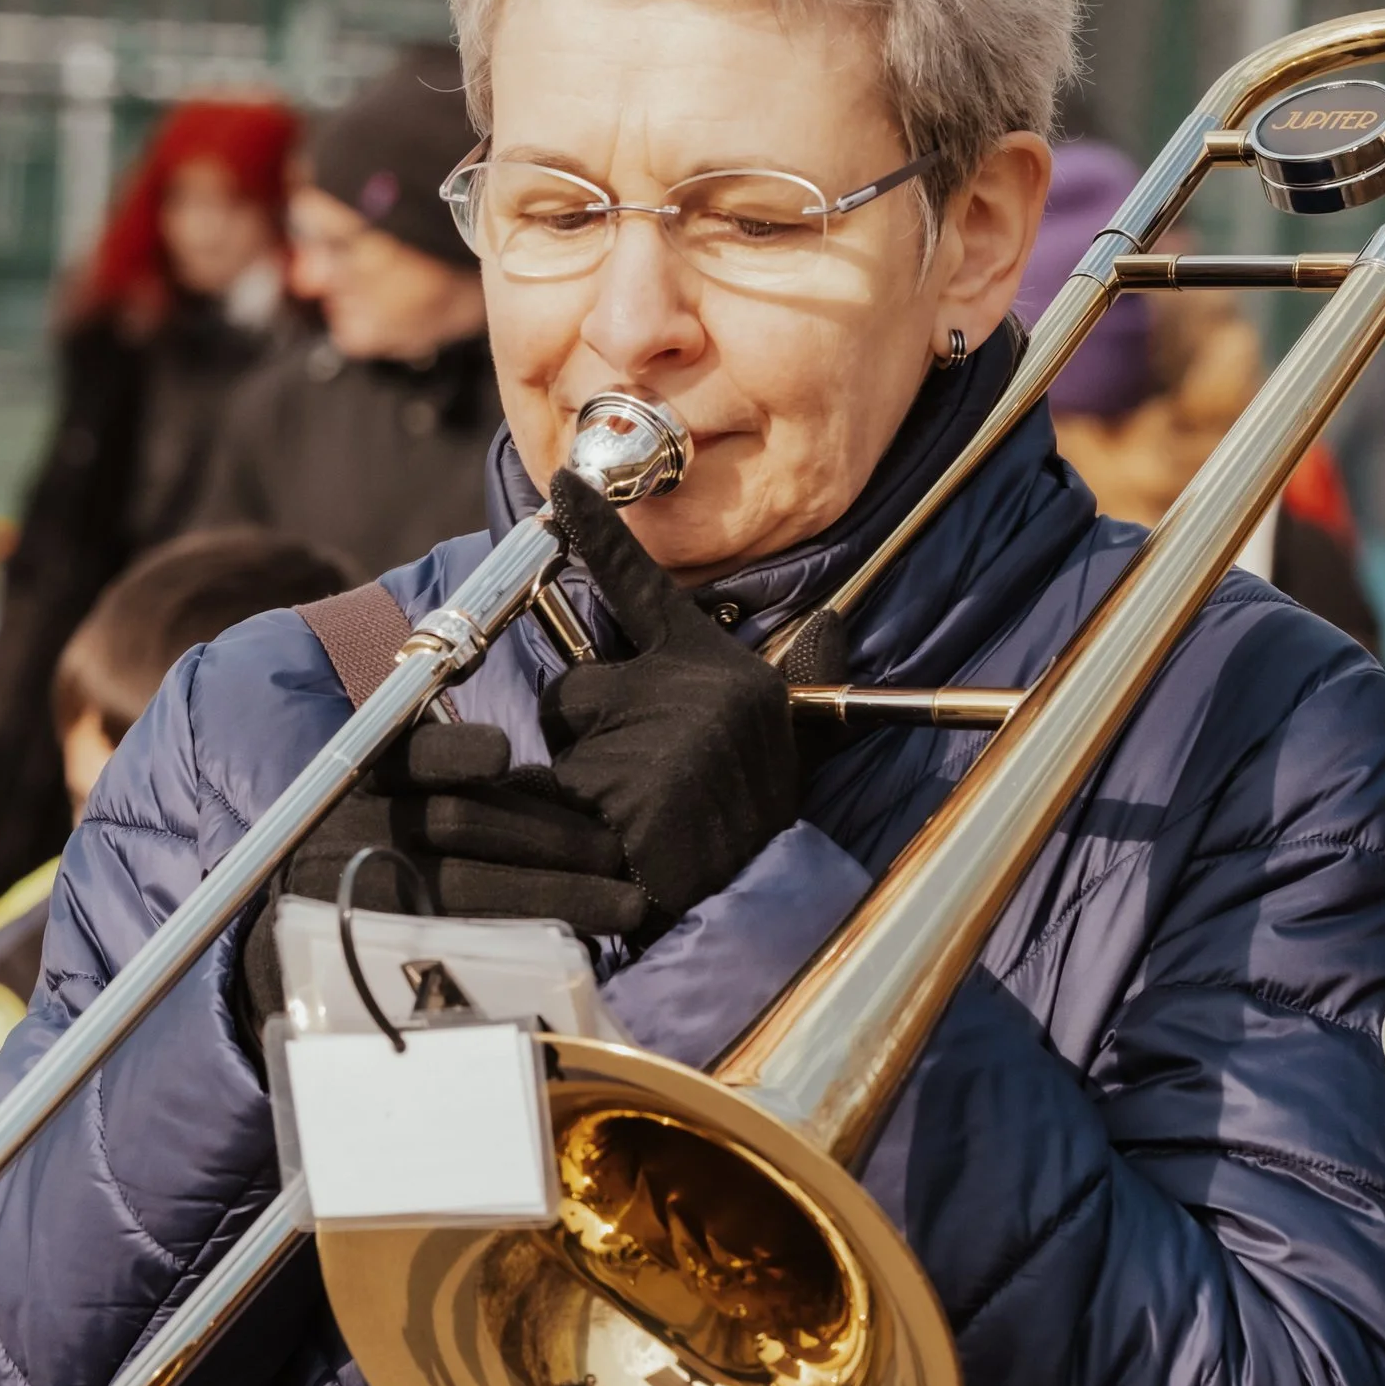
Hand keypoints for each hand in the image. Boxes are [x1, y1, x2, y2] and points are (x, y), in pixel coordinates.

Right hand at [238, 720, 649, 1028]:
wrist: (296, 951)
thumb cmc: (377, 860)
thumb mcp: (396, 808)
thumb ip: (454, 790)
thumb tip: (542, 783)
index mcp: (364, 785)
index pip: (406, 757)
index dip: (452, 752)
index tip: (502, 753)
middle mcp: (353, 836)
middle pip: (455, 825)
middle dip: (548, 837)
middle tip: (617, 852)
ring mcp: (363, 902)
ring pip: (468, 893)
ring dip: (559, 896)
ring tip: (627, 904)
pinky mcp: (380, 960)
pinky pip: (461, 952)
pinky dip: (526, 946)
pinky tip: (579, 947)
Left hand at [537, 470, 800, 930]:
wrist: (763, 902)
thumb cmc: (749, 815)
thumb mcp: (767, 739)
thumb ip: (786, 677)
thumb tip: (837, 622)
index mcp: (722, 671)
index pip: (645, 588)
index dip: (600, 531)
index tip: (563, 483)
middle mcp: (699, 697)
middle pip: (577, 690)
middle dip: (584, 736)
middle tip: (638, 782)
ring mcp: (662, 750)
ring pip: (560, 741)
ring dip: (574, 782)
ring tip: (629, 817)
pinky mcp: (626, 806)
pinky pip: (547, 791)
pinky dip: (556, 819)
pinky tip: (611, 844)